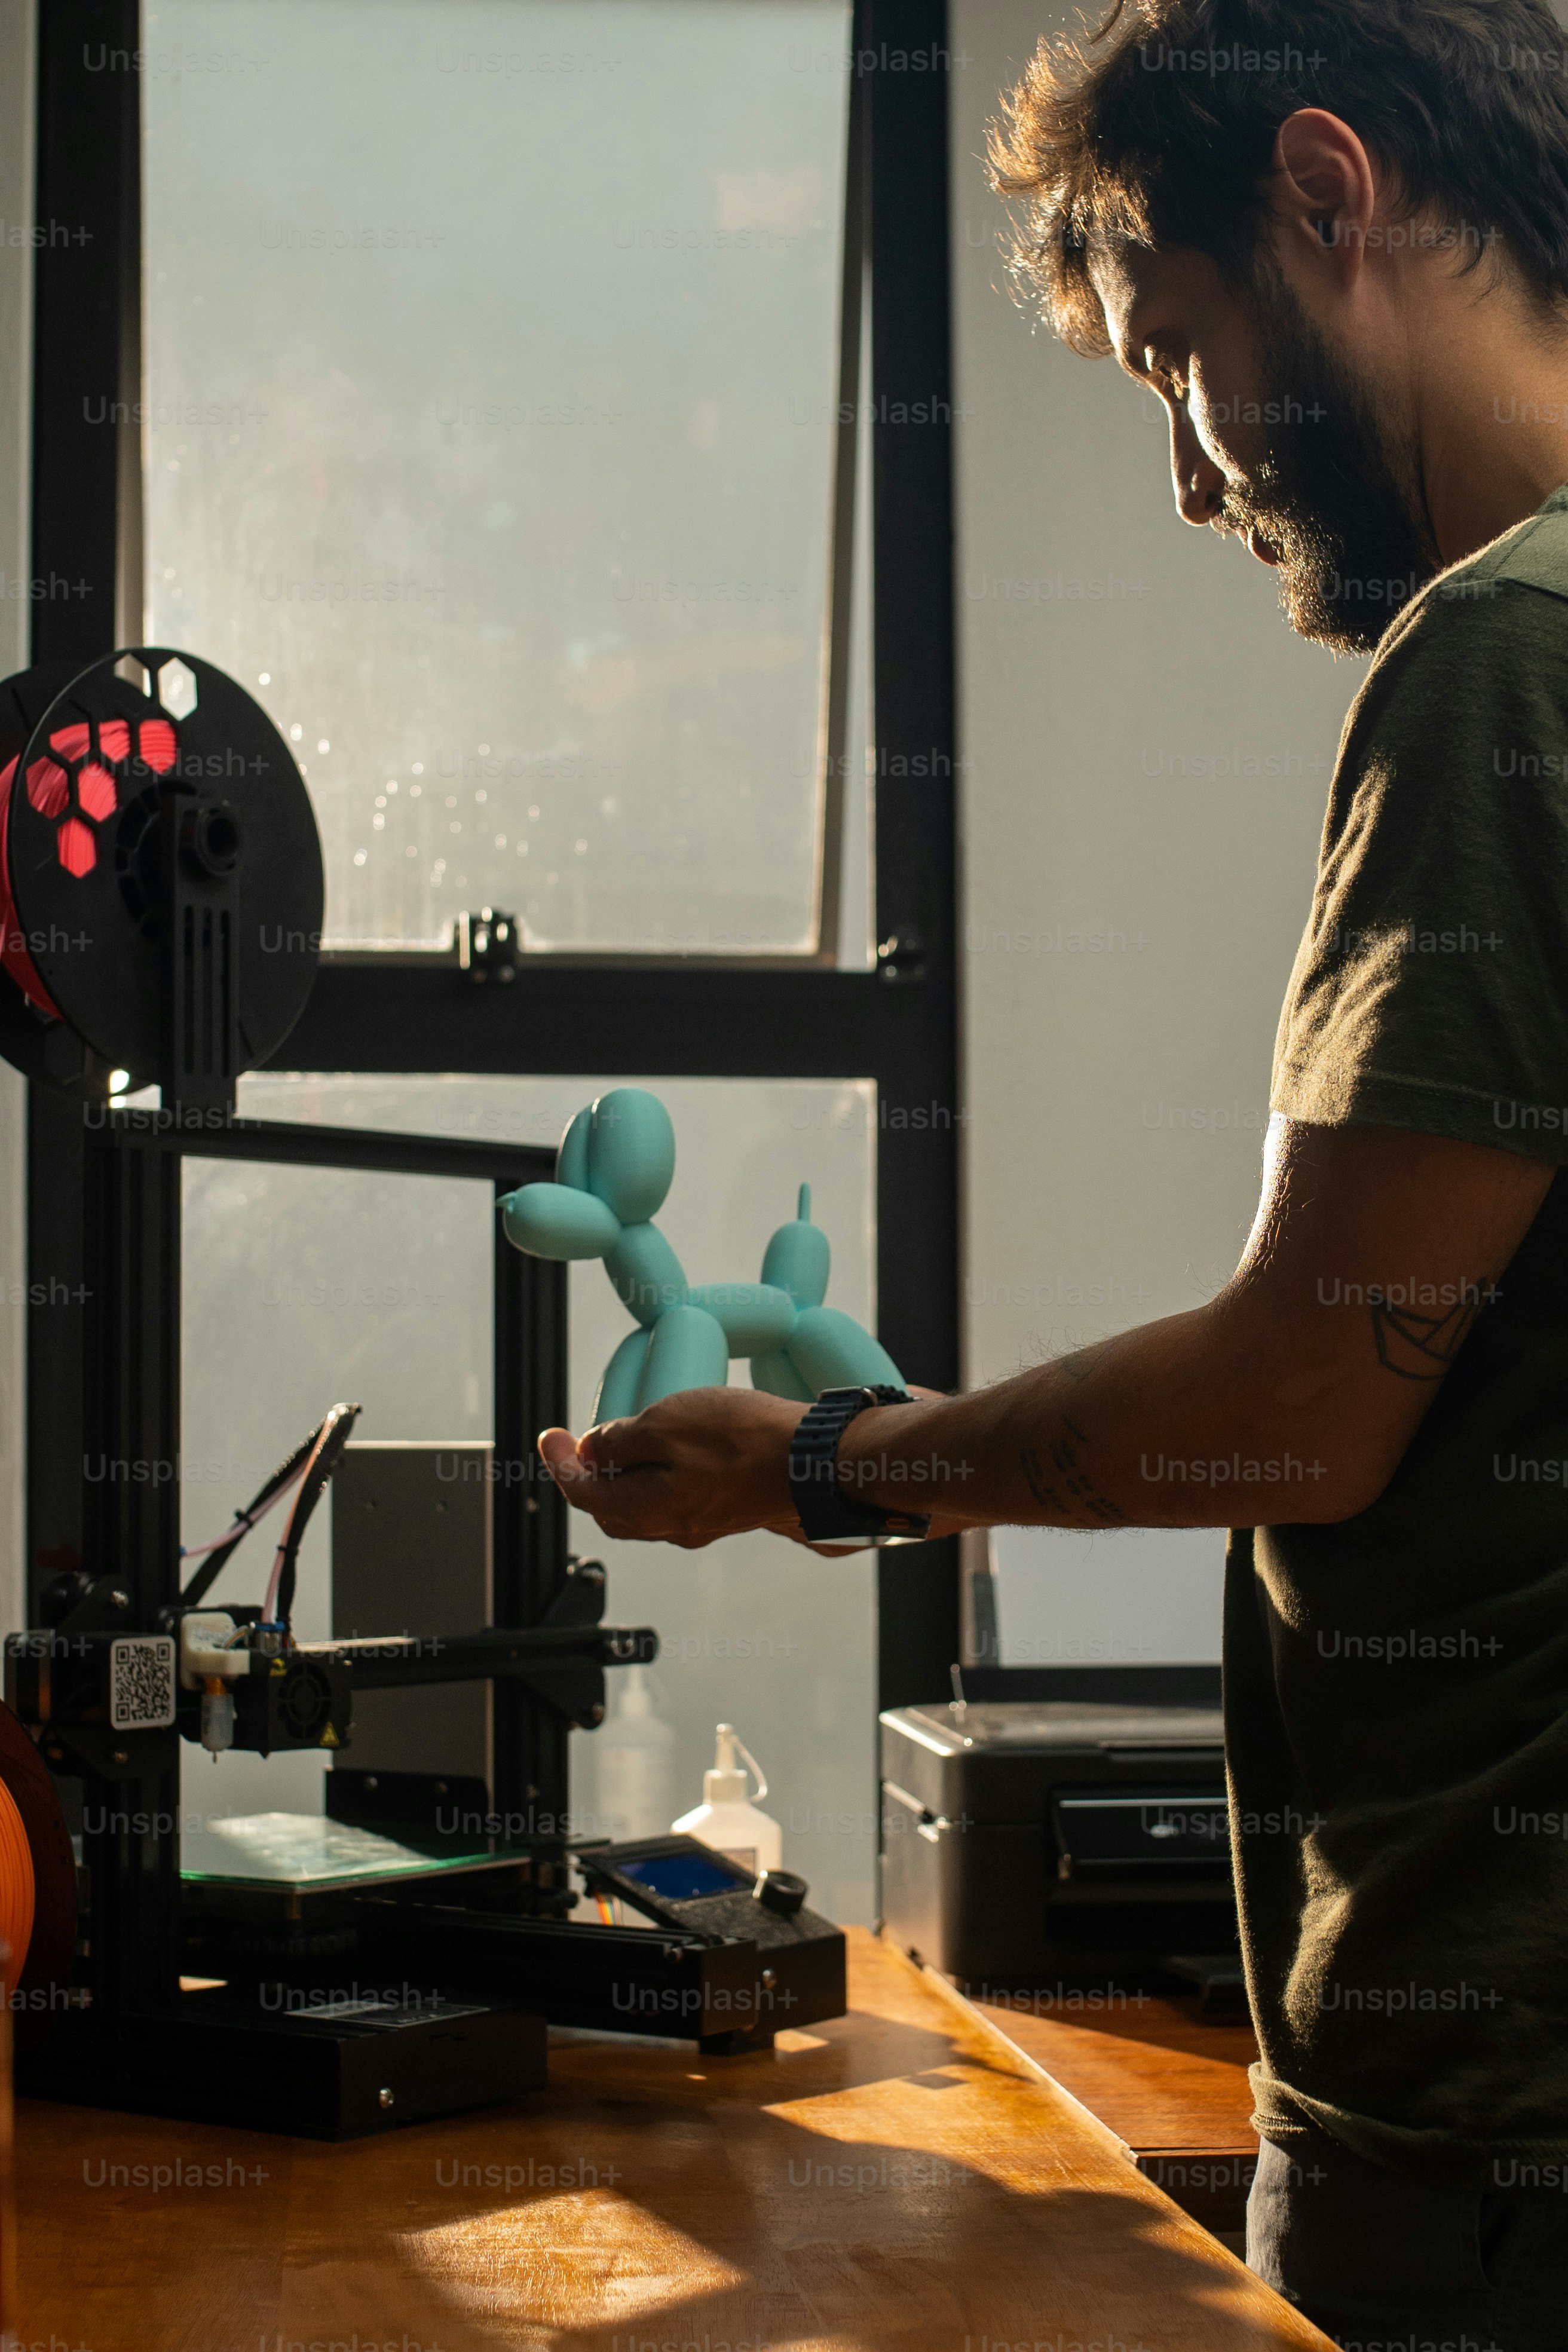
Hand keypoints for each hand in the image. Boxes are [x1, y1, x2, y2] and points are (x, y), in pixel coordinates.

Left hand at [538, 1387, 807, 1547]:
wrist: (816, 1461)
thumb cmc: (742, 1441)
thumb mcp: (664, 1423)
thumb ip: (619, 1440)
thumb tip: (592, 1451)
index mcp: (645, 1510)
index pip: (582, 1493)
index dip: (559, 1462)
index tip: (550, 1435)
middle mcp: (671, 1526)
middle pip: (609, 1506)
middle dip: (587, 1475)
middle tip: (579, 1441)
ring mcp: (702, 1520)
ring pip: (643, 1503)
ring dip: (625, 1474)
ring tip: (623, 1437)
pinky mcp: (727, 1508)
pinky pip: (676, 1497)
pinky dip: (657, 1474)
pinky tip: (671, 1446)